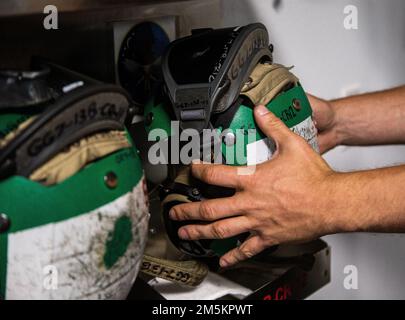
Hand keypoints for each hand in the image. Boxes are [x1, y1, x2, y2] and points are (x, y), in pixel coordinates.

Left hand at [170, 105, 344, 266]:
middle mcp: (250, 203)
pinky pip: (247, 250)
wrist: (333, 203)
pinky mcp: (268, 237)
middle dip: (188, 210)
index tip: (192, 170)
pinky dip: (233, 257)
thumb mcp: (293, 144)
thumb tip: (260, 111)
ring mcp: (257, 222)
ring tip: (185, 233)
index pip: (216, 175)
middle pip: (210, 209)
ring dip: (200, 232)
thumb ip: (273, 126)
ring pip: (221, 230)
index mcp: (252, 180)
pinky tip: (223, 262)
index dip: (200, 171)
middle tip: (174, 212)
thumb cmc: (314, 178)